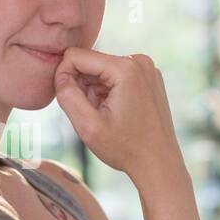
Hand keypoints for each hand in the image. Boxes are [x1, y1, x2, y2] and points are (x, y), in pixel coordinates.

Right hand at [53, 47, 182, 178]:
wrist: (159, 163)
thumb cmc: (125, 148)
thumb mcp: (88, 126)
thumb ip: (67, 95)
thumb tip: (60, 74)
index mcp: (125, 68)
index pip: (76, 56)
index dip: (64, 77)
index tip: (69, 102)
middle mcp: (139, 61)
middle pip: (90, 62)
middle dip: (83, 86)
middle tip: (92, 114)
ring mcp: (147, 68)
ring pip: (101, 70)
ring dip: (95, 91)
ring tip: (106, 115)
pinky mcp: (149, 77)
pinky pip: (115, 76)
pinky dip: (108, 92)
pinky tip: (116, 113)